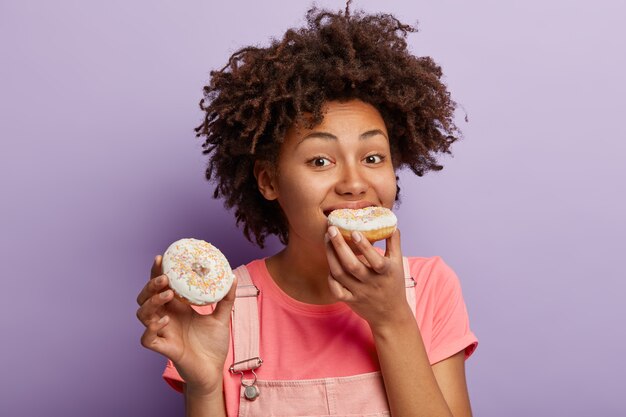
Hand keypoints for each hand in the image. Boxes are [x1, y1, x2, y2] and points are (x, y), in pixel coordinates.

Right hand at [136, 255, 235, 395]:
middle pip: (145, 297)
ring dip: (152, 302)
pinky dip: (151, 328)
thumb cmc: (213, 345)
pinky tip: (165, 321)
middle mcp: (165, 318)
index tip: (161, 258)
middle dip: (151, 285)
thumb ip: (226, 299)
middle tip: (165, 279)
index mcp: (176, 308)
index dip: (157, 272)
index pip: (160, 287)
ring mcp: (162, 333)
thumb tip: (232, 277)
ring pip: (142, 314)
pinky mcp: (164, 349)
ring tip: (168, 295)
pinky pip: (147, 338)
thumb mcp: (222, 318)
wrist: (214, 370)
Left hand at [325, 227, 411, 329]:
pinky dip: (330, 278)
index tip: (355, 232)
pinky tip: (329, 264)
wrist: (390, 315)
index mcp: (385, 273)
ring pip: (340, 274)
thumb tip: (391, 223)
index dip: (365, 247)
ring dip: (331, 256)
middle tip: (331, 230)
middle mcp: (371, 283)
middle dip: (339, 246)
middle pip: (352, 265)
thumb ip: (394, 243)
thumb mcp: (398, 263)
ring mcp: (359, 292)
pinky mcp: (350, 300)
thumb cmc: (394, 284)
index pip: (376, 260)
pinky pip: (336, 290)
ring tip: (327, 240)